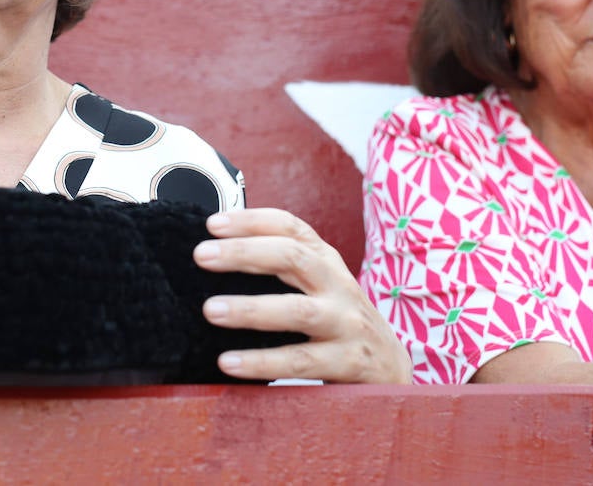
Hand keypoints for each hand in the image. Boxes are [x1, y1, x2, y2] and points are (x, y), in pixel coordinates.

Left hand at [193, 208, 410, 383]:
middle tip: (201, 256)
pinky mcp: (351, 362)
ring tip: (210, 310)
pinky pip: (302, 361)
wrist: (391, 371)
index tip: (212, 223)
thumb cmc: (338, 324)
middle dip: (245, 252)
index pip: (291, 228)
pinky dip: (263, 362)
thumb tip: (216, 258)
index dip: (252, 220)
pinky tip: (229, 362)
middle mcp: (339, 285)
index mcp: (326, 262)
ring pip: (298, 311)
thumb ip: (281, 271)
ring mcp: (348, 323)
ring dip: (251, 309)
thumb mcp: (318, 288)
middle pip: (293, 257)